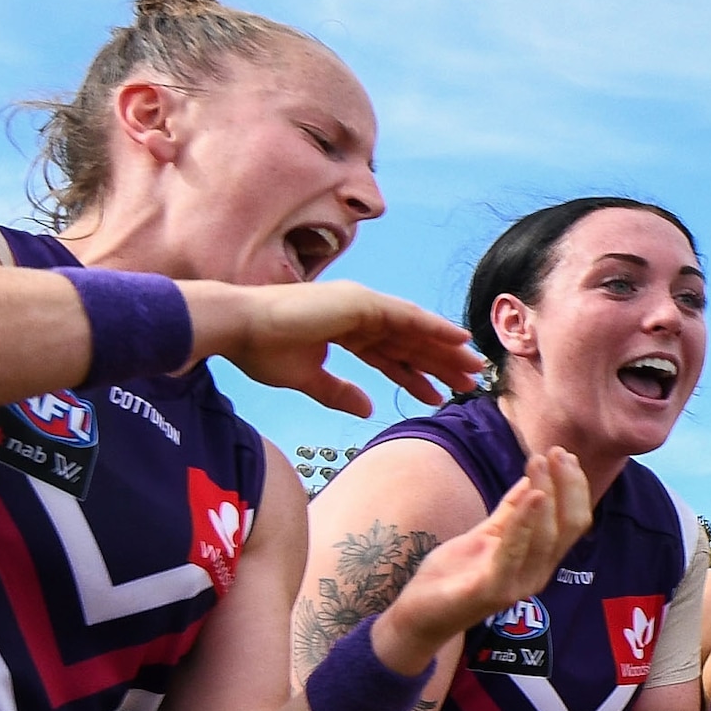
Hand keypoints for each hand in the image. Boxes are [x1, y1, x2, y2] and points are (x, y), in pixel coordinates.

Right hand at [199, 278, 487, 419]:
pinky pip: (406, 317)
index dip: (414, 374)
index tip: (438, 394)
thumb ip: (339, 393)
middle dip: (438, 362)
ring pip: (413, 330)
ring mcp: (360, 304)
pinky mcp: (360, 302)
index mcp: (344, 329)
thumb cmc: (263, 350)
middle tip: (469, 381)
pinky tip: (458, 339)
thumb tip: (368, 409)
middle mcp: (357, 313)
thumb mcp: (308, 380)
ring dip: (445, 347)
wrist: (238, 328)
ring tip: (473, 367)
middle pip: (408, 342)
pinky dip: (434, 327)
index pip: (389, 354)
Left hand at [379, 452, 594, 657]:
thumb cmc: (451, 577)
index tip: (565, 455)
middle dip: (567, 486)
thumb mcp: (484, 535)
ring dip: (546, 494)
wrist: (418, 615)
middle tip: (558, 452)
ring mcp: (517, 585)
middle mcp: (536, 574)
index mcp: (537, 561)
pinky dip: (525, 522)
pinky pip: (514, 552)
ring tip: (541, 462)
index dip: (573, 488)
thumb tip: (533, 481)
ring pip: (546, 537)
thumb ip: (509, 514)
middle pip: (568, 527)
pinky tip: (531, 495)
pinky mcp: (493, 591)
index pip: (571, 522)